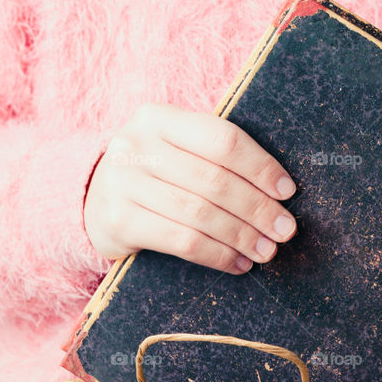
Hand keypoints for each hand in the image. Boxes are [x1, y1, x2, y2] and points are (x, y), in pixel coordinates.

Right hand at [84, 102, 297, 272]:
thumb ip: (214, 158)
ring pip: (200, 214)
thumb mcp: (174, 150)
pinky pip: (182, 241)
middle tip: (284, 230)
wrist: (94, 202)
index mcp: (158, 117)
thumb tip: (278, 191)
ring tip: (267, 251)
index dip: (260, 166)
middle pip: (214, 180)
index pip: (222, 139)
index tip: (288, 192)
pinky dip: (217, 255)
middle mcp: (136, 145)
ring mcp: (123, 183)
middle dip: (257, 209)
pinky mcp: (120, 221)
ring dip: (242, 236)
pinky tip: (238, 264)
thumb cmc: (152, 176)